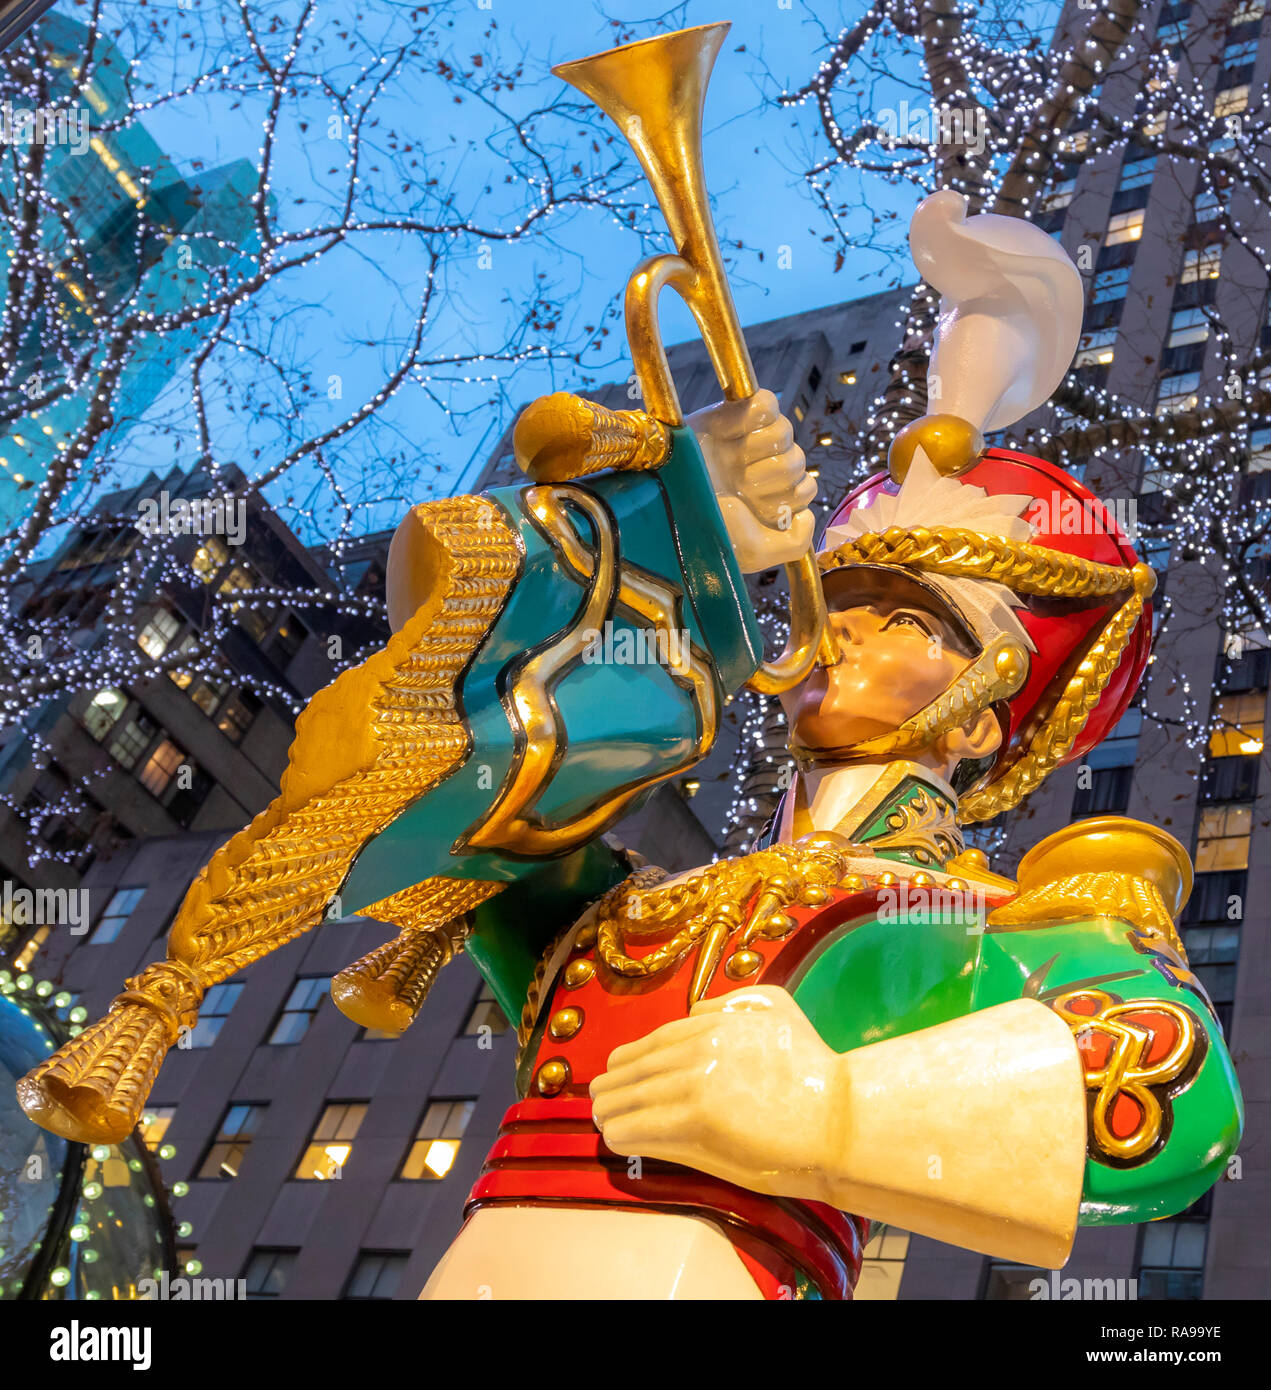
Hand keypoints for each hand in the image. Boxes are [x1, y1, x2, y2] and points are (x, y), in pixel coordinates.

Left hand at [589, 984, 845, 1203]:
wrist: (838, 1116)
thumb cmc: (815, 1066)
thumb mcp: (776, 1007)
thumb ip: (730, 1005)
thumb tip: (693, 1015)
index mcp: (712, 1024)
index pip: (653, 1041)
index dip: (628, 1057)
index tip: (615, 1068)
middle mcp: (694, 1049)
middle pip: (635, 1069)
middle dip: (613, 1085)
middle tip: (600, 1097)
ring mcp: (692, 1087)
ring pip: (631, 1098)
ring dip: (612, 1110)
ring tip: (603, 1119)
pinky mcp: (694, 1124)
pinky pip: (640, 1127)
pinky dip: (624, 1132)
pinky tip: (616, 1138)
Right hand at [687, 389, 817, 572]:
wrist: (662, 502)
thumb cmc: (702, 531)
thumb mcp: (753, 554)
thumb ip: (794, 544)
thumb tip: (807, 514)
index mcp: (764, 499)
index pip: (805, 488)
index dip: (787, 497)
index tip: (755, 507)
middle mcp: (756, 470)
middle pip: (797, 460)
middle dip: (773, 477)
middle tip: (741, 486)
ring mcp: (743, 441)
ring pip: (785, 432)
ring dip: (762, 450)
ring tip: (733, 463)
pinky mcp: (726, 415)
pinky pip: (766, 403)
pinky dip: (755, 416)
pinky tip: (731, 434)